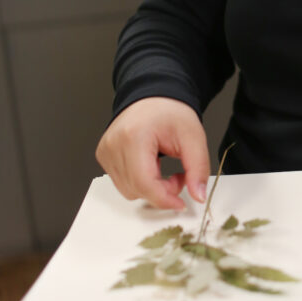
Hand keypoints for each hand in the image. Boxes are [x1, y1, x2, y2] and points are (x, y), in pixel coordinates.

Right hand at [95, 97, 209, 210]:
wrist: (154, 97)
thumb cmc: (170, 112)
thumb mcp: (194, 137)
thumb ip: (198, 168)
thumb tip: (198, 195)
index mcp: (134, 136)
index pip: (144, 183)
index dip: (164, 199)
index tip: (181, 203)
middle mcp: (113, 145)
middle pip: (136, 190)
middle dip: (161, 191)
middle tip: (178, 176)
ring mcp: (105, 151)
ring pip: (128, 190)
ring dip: (150, 188)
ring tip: (164, 169)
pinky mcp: (103, 156)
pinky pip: (122, 183)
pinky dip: (140, 182)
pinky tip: (151, 167)